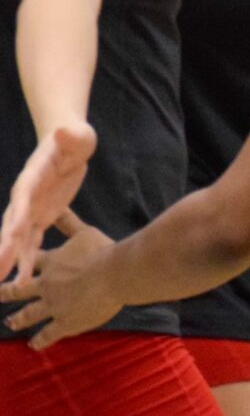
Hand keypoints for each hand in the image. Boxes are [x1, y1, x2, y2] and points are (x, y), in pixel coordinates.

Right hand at [0, 122, 95, 282]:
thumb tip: (64, 130)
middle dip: (5, 247)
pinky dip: (28, 259)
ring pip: (18, 239)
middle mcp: (26, 196)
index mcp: (32, 177)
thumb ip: (70, 136)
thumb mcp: (76, 135)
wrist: (69, 143)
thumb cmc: (73, 138)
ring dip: (14, 260)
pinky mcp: (41, 216)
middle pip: (12, 224)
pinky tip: (25, 279)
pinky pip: (32, 242)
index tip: (11, 233)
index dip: (17, 215)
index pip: (22, 197)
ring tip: (10, 284)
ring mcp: (32, 209)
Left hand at [0, 210, 122, 348]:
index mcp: (51, 262)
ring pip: (29, 313)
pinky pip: (48, 333)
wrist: (114, 273)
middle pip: (18, 290)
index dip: (16, 264)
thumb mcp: (85, 232)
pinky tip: (33, 345)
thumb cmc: (103, 251)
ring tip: (10, 323)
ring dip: (18, 319)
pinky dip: (40, 340)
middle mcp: (46, 284)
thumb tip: (57, 205)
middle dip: (5, 293)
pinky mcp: (66, 322)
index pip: (28, 263)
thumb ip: (69, 222)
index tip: (4, 266)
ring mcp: (54, 305)